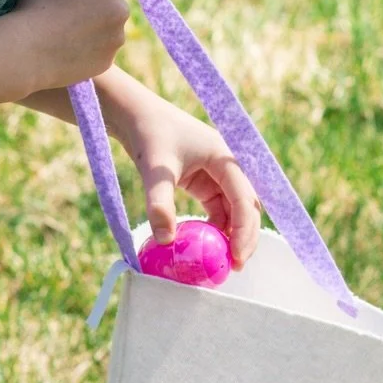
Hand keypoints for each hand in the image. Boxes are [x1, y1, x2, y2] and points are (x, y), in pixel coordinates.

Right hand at [14, 0, 134, 90]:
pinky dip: (91, 48)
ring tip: (65, 33)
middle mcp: (119, 9)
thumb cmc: (37, 5)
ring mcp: (116, 38)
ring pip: (111, 27)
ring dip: (97, 27)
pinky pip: (104, 49)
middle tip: (69, 11)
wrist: (24, 52)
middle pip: (117, 1)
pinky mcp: (108, 62)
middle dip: (101, 3)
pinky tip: (68, 49)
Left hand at [107, 86, 261, 267]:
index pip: (244, 198)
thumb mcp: (154, 170)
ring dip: (232, 234)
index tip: (236, 258)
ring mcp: (216, 174)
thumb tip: (166, 241)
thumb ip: (160, 204)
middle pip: (247, 206)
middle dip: (245, 236)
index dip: (244, 229)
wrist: (134, 114)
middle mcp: (226, 165)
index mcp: (224, 157)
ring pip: (234, 210)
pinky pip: (217, 209)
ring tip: (222, 263)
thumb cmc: (148, 134)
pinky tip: (205, 246)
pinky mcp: (204, 181)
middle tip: (235, 267)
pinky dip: (215, 228)